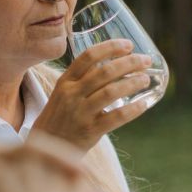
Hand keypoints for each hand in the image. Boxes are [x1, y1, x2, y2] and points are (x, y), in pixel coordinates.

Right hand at [32, 39, 151, 152]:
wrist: (46, 146)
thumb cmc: (60, 116)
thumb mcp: (63, 93)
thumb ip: (83, 80)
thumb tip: (115, 65)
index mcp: (65, 81)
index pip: (88, 56)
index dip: (110, 47)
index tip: (128, 45)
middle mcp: (71, 94)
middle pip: (104, 72)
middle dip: (129, 63)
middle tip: (145, 61)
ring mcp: (80, 113)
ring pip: (111, 92)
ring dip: (132, 83)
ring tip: (146, 79)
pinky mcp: (90, 131)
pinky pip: (116, 117)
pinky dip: (133, 110)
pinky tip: (143, 105)